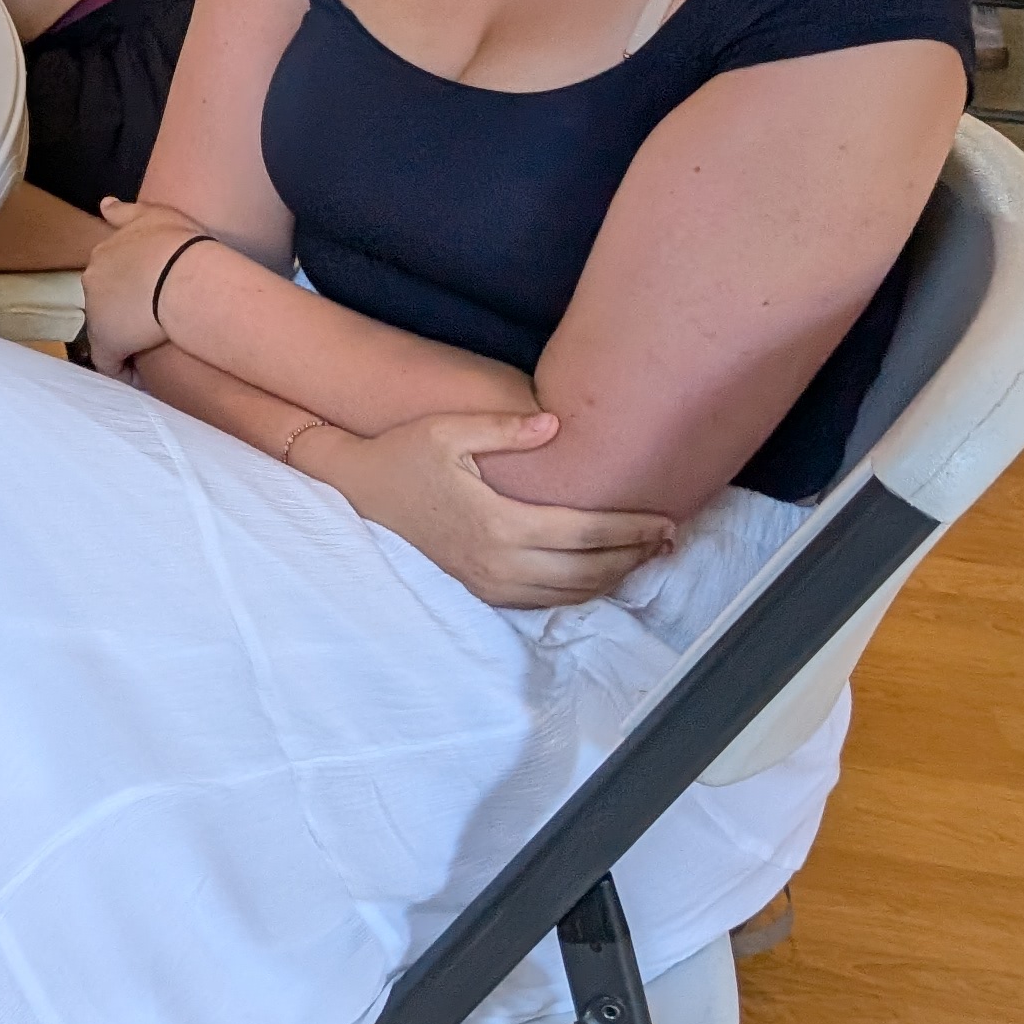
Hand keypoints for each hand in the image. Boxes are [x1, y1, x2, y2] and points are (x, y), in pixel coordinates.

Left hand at [76, 195, 208, 378]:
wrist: (179, 272)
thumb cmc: (175, 242)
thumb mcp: (153, 214)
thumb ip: (126, 212)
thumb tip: (104, 204)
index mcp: (104, 253)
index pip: (108, 274)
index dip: (127, 287)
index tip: (145, 296)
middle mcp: (92, 280)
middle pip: (103, 301)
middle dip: (123, 312)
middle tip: (154, 323)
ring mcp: (96, 312)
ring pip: (106, 329)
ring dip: (125, 339)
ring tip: (153, 352)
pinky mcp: (106, 342)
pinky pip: (110, 363)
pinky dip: (124, 370)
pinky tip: (143, 380)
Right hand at [311, 411, 677, 609]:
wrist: (355, 492)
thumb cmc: (401, 456)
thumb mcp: (446, 430)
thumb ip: (503, 428)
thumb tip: (556, 423)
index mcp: (497, 523)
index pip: (584, 533)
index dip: (631, 529)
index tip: (665, 520)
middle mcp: (499, 563)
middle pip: (588, 571)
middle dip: (635, 557)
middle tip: (668, 540)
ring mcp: (489, 584)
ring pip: (571, 593)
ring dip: (615, 578)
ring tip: (645, 557)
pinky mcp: (481, 591)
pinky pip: (545, 600)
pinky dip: (581, 590)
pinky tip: (599, 573)